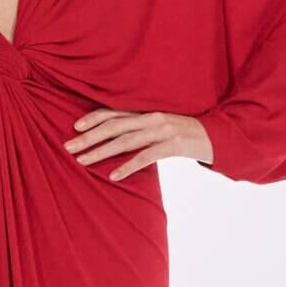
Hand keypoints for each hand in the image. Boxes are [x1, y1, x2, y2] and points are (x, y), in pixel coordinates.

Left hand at [62, 108, 212, 180]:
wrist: (217, 136)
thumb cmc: (185, 132)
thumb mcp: (161, 125)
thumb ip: (141, 127)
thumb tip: (115, 138)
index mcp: (148, 110)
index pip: (115, 111)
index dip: (93, 118)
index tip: (74, 127)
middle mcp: (152, 116)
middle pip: (114, 126)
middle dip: (89, 137)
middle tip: (68, 147)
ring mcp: (163, 130)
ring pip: (125, 141)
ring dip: (101, 151)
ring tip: (83, 161)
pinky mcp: (173, 144)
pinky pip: (146, 156)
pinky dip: (128, 166)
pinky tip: (113, 176)